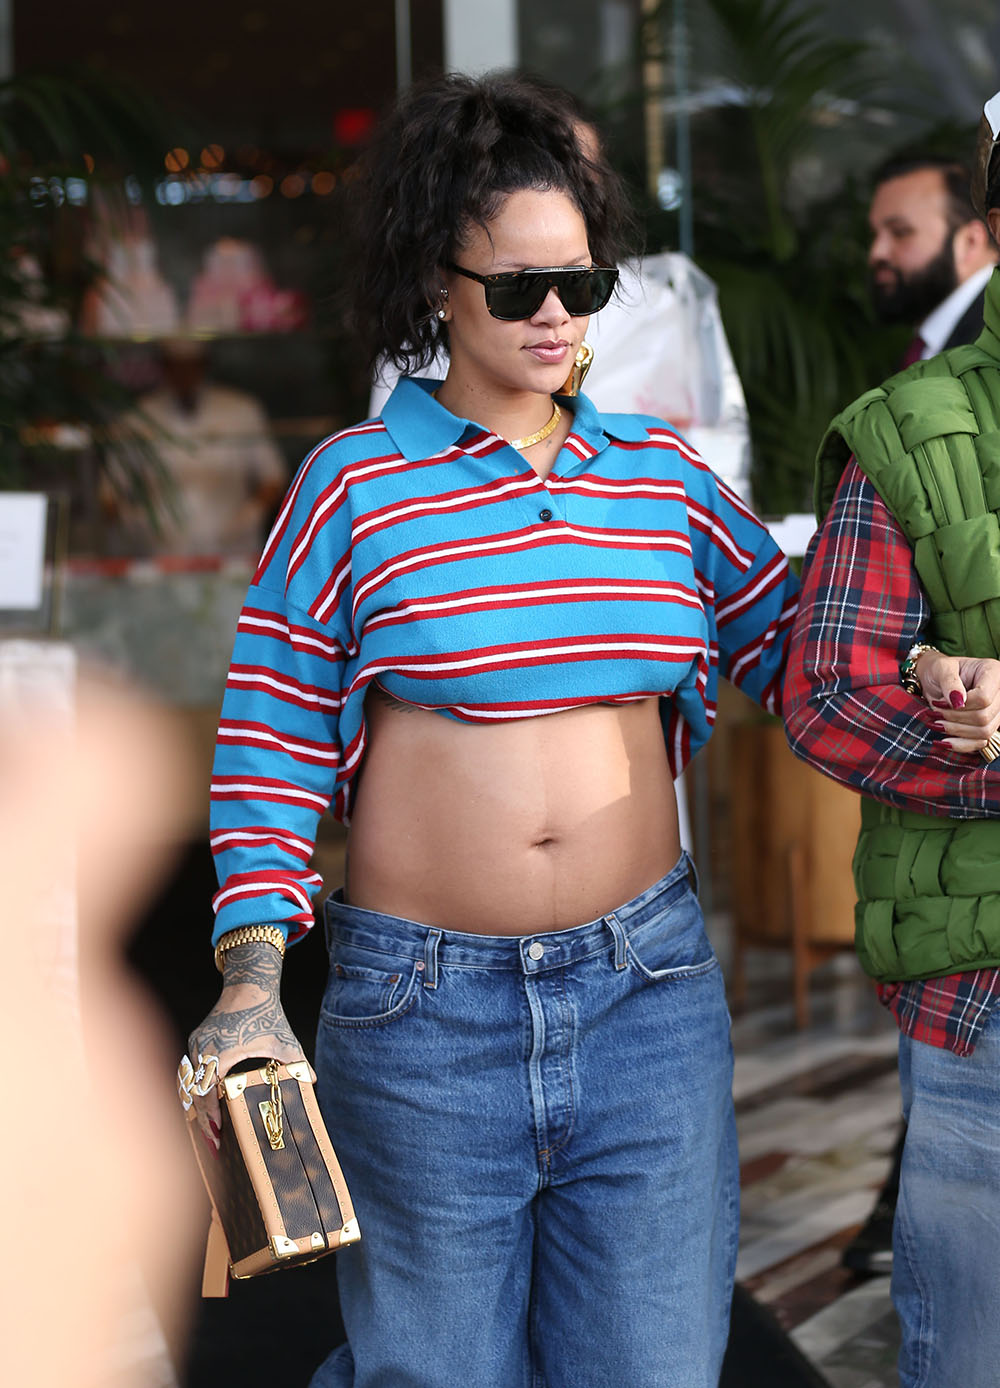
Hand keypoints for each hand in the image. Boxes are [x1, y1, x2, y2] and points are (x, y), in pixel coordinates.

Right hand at [182, 940, 307, 1152]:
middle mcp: (202, 1049)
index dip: (210, 1116)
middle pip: (192, 1093)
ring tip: (205, 1130)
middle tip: (211, 1144)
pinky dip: (193, 1089)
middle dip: (201, 1119)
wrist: (249, 985)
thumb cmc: (267, 1013)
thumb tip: (314, 1082)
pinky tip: (201, 1105)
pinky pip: (189, 1070)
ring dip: (194, 1106)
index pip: (208, 1092)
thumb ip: (296, 1063)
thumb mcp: (283, 1040)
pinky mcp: (196, 1041)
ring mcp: (196, 1045)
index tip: (216, 1136)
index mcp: (220, 1053)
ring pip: (187, 1082)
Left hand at [914, 650, 999, 753]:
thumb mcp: (940, 669)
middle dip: (954, 719)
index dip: (961, 706)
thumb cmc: (939, 670)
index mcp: (993, 672)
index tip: (938, 703)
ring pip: (984, 732)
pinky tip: (944, 742)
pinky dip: (961, 744)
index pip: (983, 698)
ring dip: (956, 731)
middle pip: (984, 717)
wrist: (936, 679)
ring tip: (936, 723)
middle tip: (934, 713)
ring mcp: (998, 710)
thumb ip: (949, 682)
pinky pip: (981, 742)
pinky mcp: (990, 724)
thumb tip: (958, 702)